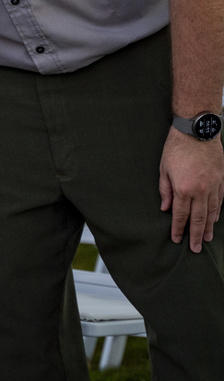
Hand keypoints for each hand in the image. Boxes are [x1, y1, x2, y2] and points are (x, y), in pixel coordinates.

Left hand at [159, 128, 223, 252]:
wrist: (197, 132)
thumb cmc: (176, 149)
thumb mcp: (163, 169)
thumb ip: (165, 191)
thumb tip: (165, 208)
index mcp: (183, 189)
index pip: (181, 215)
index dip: (178, 229)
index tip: (177, 239)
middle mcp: (200, 190)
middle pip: (199, 218)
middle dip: (196, 235)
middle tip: (196, 249)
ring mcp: (213, 186)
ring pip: (212, 211)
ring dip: (210, 226)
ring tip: (207, 238)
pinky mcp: (221, 179)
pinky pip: (221, 200)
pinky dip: (218, 211)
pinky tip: (215, 219)